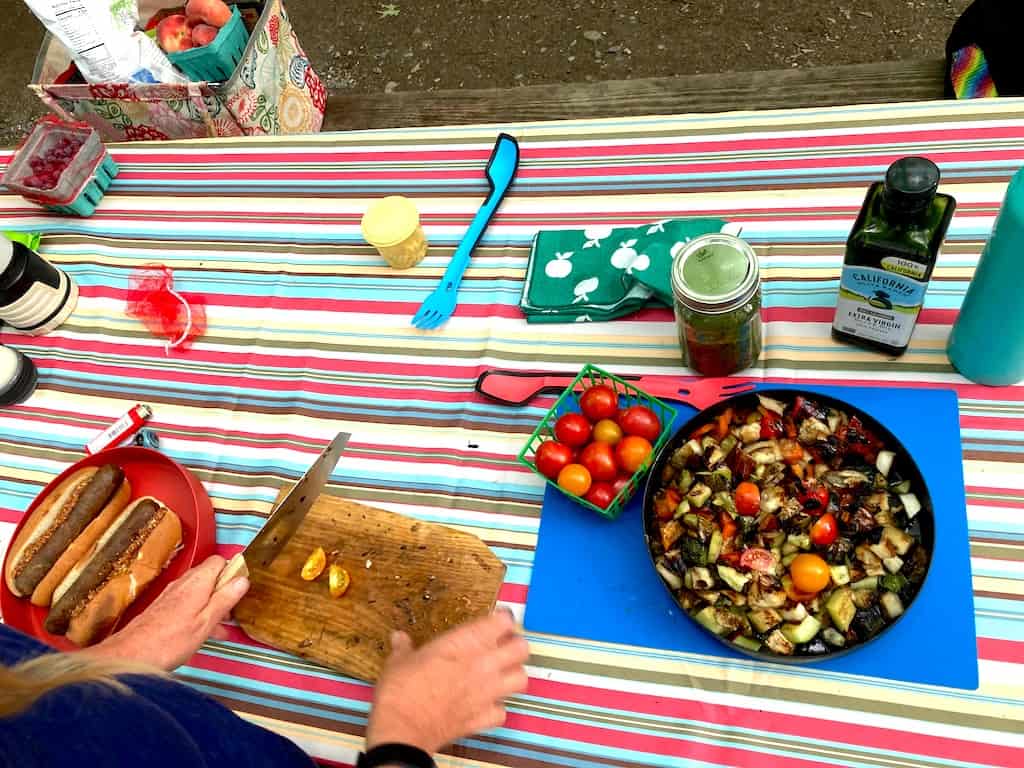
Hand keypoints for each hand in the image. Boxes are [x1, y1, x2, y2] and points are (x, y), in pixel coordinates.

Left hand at [85, 555, 248, 670]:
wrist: (130, 656)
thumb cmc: (170, 641)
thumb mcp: (205, 622)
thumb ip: (225, 599)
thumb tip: (243, 579)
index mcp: (197, 582)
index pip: (219, 561)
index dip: (233, 572)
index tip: (241, 591)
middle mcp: (183, 583)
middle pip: (210, 576)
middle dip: (224, 591)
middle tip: (233, 613)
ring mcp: (172, 595)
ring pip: (200, 591)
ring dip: (213, 605)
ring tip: (222, 628)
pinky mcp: (164, 608)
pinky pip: (189, 603)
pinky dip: (200, 612)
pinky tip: (203, 633)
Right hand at [366, 610, 529, 754]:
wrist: (402, 729)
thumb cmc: (401, 691)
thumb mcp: (399, 661)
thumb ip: (404, 648)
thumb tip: (399, 639)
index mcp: (465, 643)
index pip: (502, 622)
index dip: (502, 620)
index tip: (497, 621)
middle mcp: (483, 665)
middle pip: (521, 648)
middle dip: (515, 646)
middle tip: (503, 647)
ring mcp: (487, 693)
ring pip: (522, 679)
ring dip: (513, 676)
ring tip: (502, 675)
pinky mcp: (484, 718)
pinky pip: (503, 712)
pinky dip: (497, 709)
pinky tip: (486, 705)